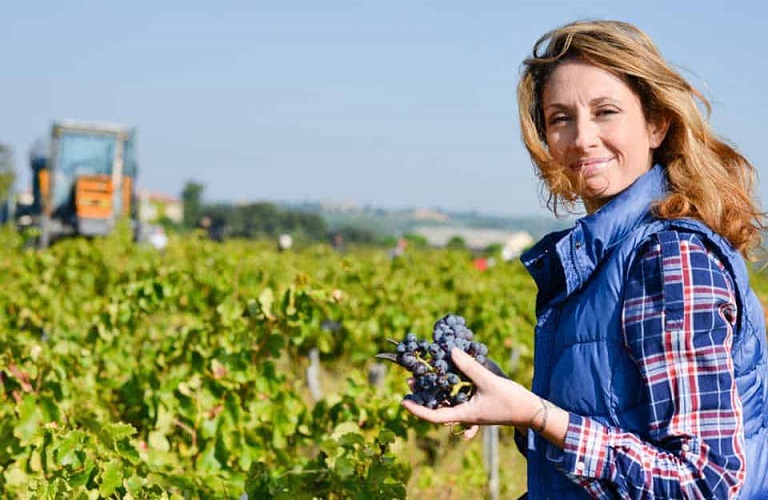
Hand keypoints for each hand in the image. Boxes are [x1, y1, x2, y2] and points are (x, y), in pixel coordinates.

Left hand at [401, 348, 533, 428]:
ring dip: (435, 388)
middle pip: (437, 407)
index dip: (417, 410)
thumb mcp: (488, 381)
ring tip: (423, 374)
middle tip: (410, 381)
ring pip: (447, 400)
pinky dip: (450, 385)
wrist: (530, 410)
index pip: (434, 416)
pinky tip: (448, 371)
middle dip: (422, 395)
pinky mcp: (477, 401)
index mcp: (463, 414)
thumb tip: (450, 351)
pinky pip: (458, 395)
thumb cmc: (510, 400)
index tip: (403, 401)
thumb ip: (469, 366)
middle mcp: (464, 413)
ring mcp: (471, 408)